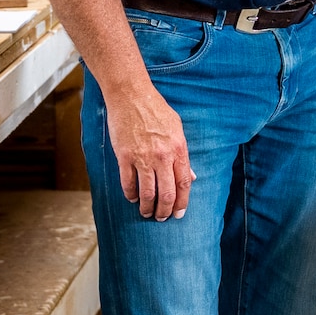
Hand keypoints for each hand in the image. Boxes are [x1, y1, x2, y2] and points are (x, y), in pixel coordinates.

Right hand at [106, 85, 194, 219]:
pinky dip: (131, 195)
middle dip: (165, 211)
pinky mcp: (124, 157)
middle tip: (162, 218)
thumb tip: (191, 176)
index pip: (183, 184)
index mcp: (178, 149)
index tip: (179, 213)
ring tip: (147, 213)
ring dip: (147, 208)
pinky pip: (128, 183)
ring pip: (147, 193)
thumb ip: (183, 154)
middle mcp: (162, 157)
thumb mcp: (177, 128)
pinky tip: (133, 198)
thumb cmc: (156, 110)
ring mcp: (142, 158)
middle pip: (166, 194)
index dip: (182, 202)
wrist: (131, 96)